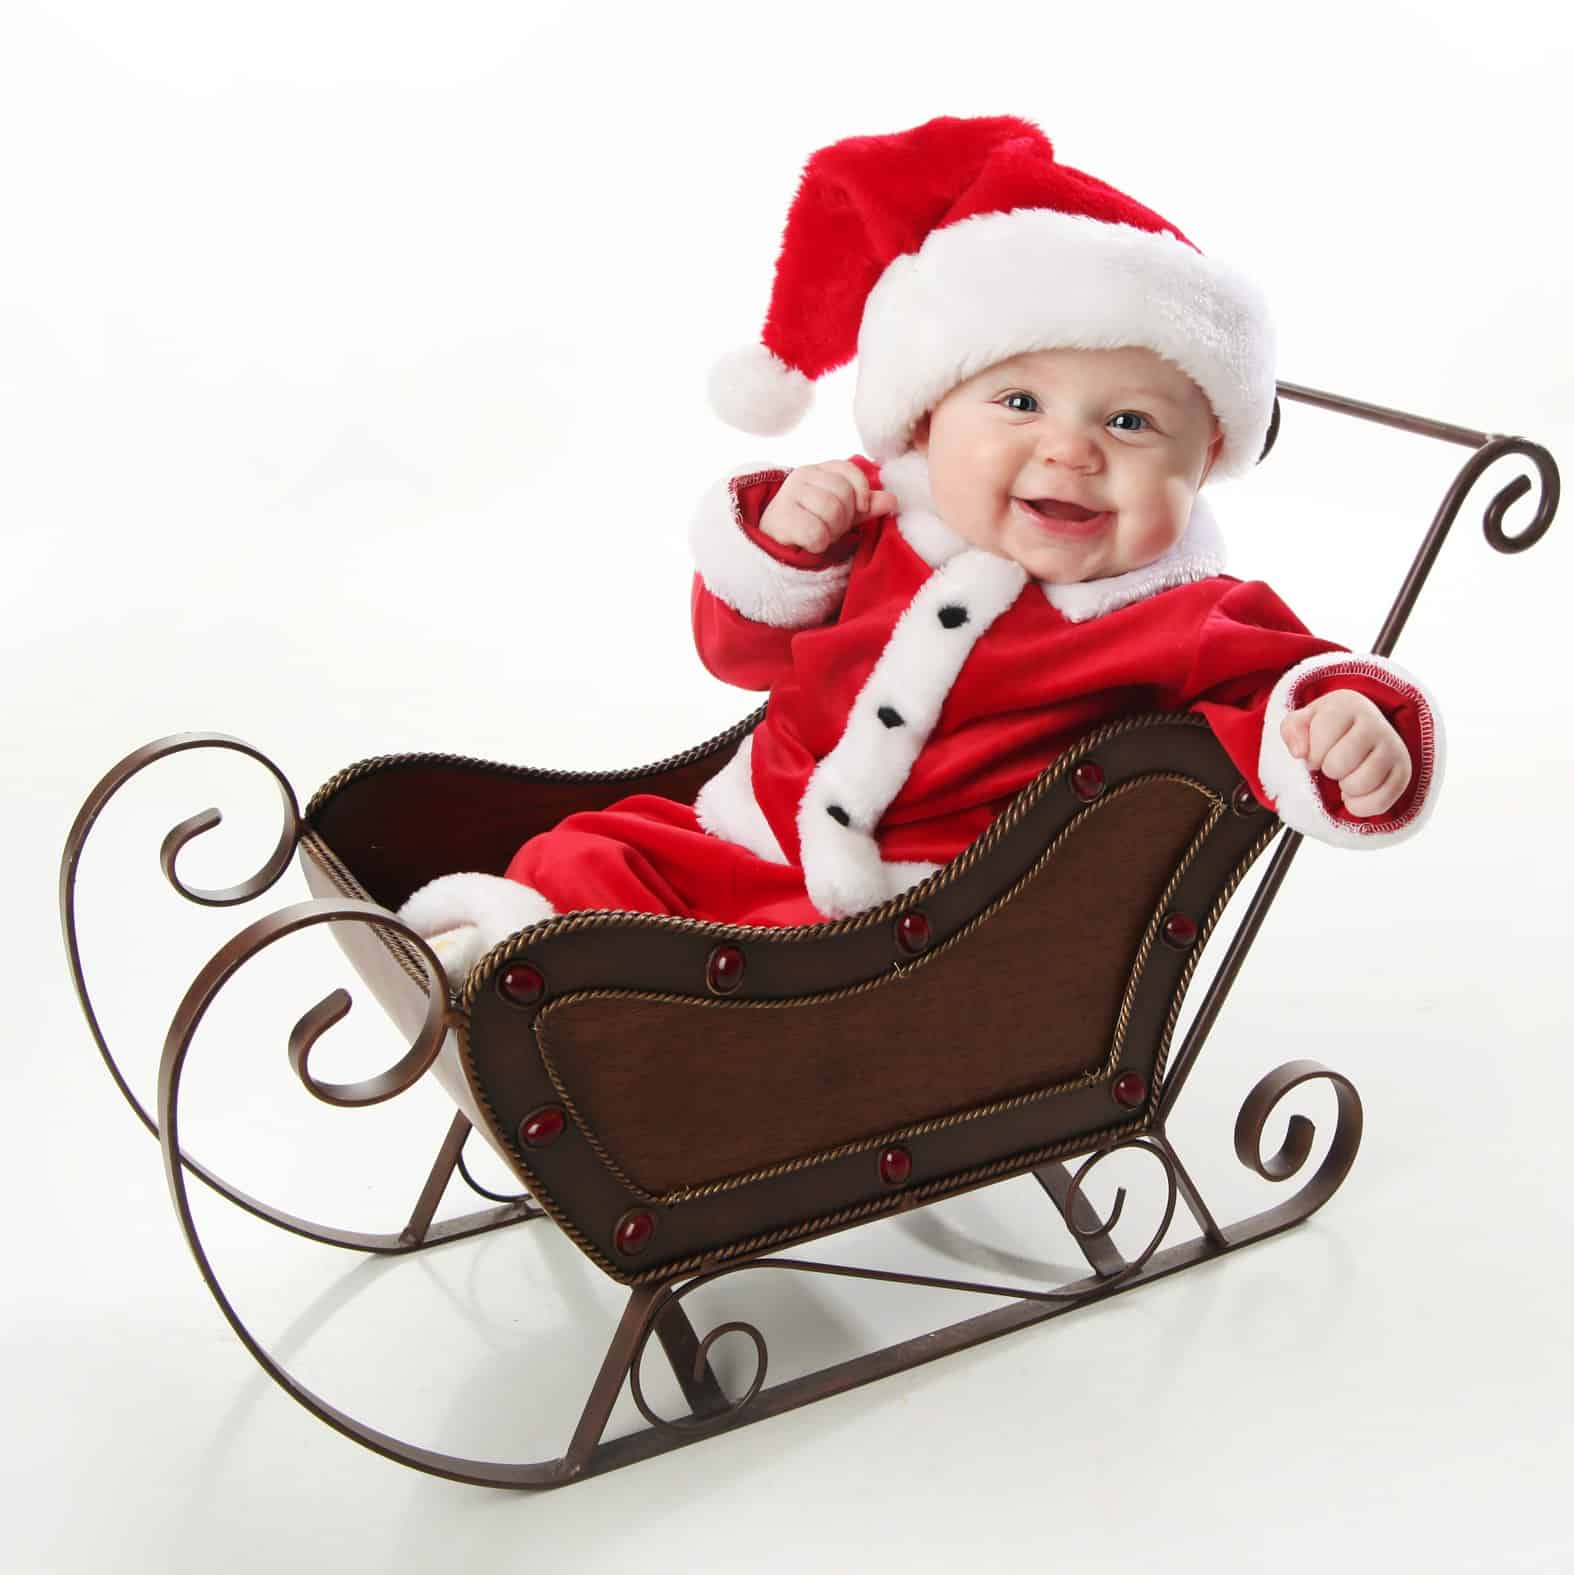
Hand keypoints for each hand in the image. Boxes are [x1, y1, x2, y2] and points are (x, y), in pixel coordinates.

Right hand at [759, 460, 897, 552]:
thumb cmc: (808, 525)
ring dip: (831, 532)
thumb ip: (865, 505)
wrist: (772, 544)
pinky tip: (808, 544)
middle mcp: (802, 475)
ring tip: (820, 534)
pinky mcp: (781, 517)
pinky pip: (817, 532)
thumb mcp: (841, 513)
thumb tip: (892, 500)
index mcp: (819, 469)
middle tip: (830, 528)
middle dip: (844, 519)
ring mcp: (789, 494)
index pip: (851, 472)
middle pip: (844, 494)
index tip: (859, 509)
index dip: (861, 493)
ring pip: (832, 512)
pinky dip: (818, 544)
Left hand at [1279, 689, 1411, 817]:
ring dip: (1345, 787)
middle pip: (1338, 764)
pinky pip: (1379, 802)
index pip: (1322, 734)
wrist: (1361, 732)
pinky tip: (1355, 793)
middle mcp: (1376, 723)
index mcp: (1348, 705)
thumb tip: (1300, 752)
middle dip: (1328, 769)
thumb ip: (1292, 730)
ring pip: (1359, 784)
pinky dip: (1360, 805)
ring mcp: (1394, 748)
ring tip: (1346, 776)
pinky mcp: (1404, 772)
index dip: (1312, 752)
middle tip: (1333, 764)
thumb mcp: (1303, 722)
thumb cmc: (1327, 730)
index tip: (1316, 752)